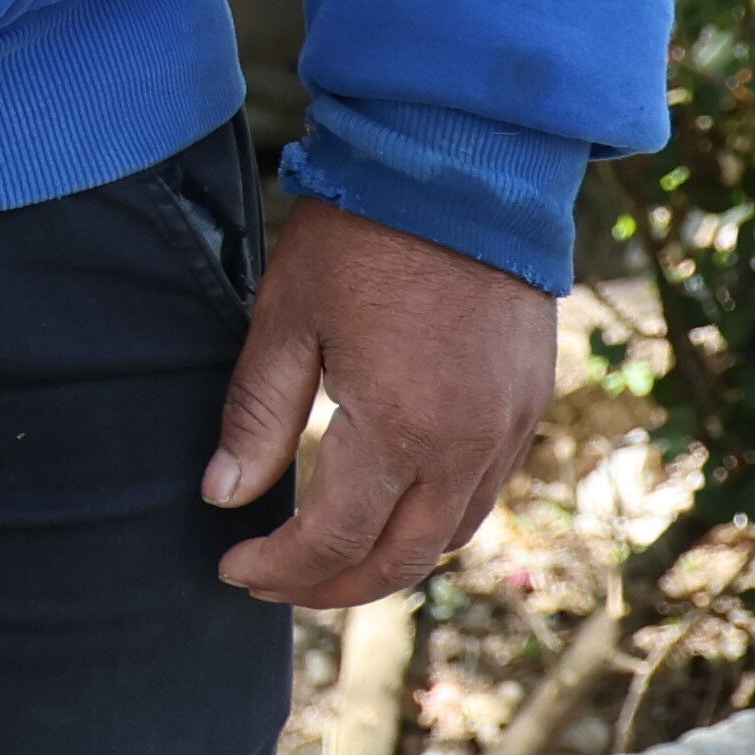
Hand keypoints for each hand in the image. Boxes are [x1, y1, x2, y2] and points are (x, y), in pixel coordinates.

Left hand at [206, 202, 560, 607]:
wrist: (467, 168)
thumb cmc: (363, 238)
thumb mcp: (286, 321)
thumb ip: (257, 417)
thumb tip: (224, 497)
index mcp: (402, 430)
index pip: (335, 538)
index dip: (281, 567)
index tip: (233, 566)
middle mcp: (468, 447)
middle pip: (399, 559)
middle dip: (330, 586)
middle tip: (270, 583)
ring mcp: (509, 430)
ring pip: (449, 537)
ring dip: (385, 561)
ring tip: (322, 559)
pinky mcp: (530, 405)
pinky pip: (482, 494)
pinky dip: (432, 521)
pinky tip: (387, 509)